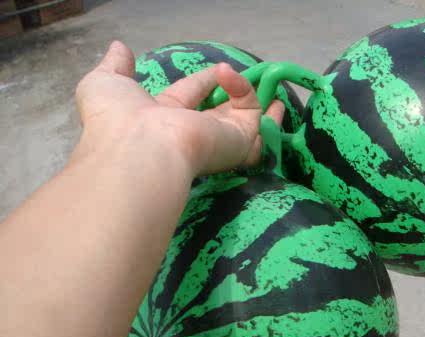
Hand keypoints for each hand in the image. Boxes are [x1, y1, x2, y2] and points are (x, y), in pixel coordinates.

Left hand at [74, 41, 283, 175]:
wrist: (140, 148)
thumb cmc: (118, 118)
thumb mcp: (105, 83)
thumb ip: (115, 65)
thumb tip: (120, 47)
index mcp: (165, 118)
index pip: (191, 94)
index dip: (204, 80)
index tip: (218, 67)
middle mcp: (194, 130)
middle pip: (221, 110)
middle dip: (234, 94)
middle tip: (244, 74)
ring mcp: (217, 139)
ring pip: (246, 120)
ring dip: (255, 97)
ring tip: (266, 77)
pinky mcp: (238, 142)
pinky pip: (254, 117)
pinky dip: (249, 93)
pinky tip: (231, 75)